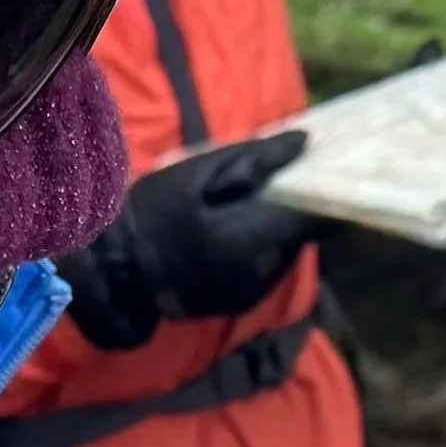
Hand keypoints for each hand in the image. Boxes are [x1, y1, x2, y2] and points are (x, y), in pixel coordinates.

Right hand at [61, 132, 311, 351]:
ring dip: (280, 227)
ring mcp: (251, 294)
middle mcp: (259, 275)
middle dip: (300, 207)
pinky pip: (268, 267)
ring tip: (258, 199)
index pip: (315, 218)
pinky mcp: (240, 303)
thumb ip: (254, 159)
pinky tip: (239, 227)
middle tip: (288, 174)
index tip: (331, 167)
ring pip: (287, 252)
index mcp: (250, 239)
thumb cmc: (153, 211)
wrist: (113, 268)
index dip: (329, 192)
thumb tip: (304, 144)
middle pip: (302, 235)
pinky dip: (263, 245)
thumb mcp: (198, 172)